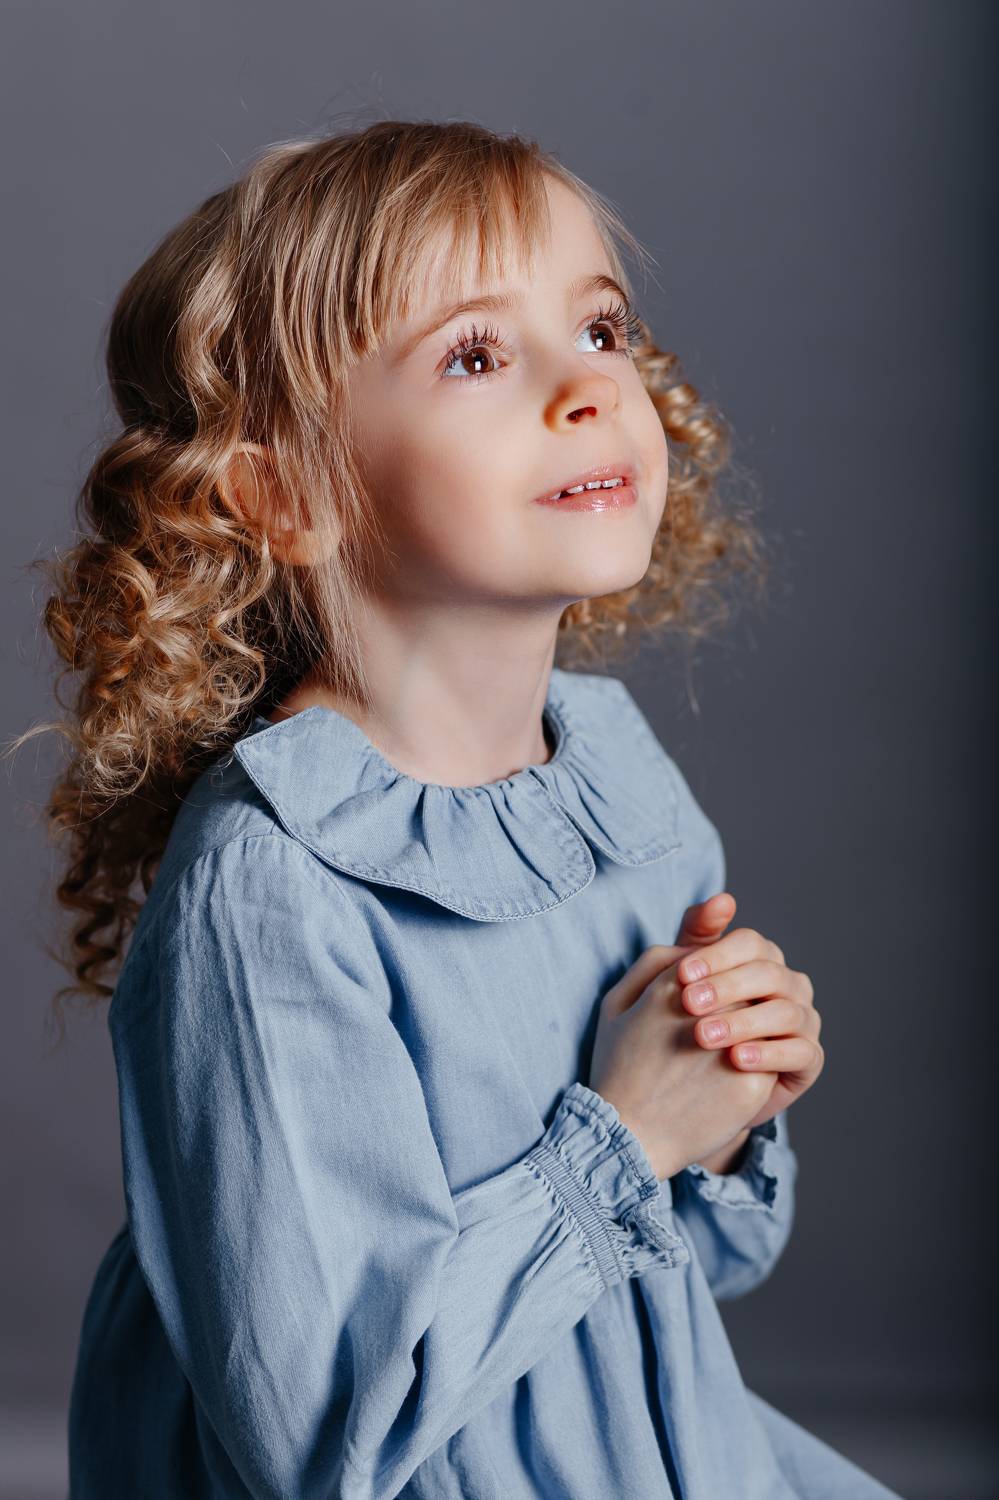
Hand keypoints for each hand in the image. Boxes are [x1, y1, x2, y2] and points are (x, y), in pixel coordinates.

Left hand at [676, 916, 823, 1131]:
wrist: (689, 1086)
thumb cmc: (684, 1021)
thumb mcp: (682, 976)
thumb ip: (697, 933)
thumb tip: (724, 898)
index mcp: (761, 959)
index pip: (750, 943)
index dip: (716, 955)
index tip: (680, 974)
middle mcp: (788, 985)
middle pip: (769, 974)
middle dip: (726, 987)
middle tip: (688, 1004)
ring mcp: (803, 1022)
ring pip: (786, 1012)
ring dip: (744, 1022)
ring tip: (704, 1036)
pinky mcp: (808, 1061)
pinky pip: (802, 1052)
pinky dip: (769, 1054)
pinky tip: (737, 1060)